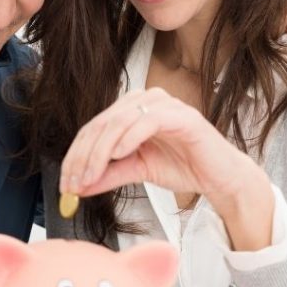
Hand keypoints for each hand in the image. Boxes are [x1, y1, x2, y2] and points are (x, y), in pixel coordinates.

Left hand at [58, 88, 273, 247]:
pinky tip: (118, 155)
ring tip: (91, 175)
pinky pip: (148, 121)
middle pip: (102, 123)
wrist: (220, 177)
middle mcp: (146, 100)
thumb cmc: (183, 167)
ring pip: (120, 120)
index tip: (66, 183)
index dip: (76, 155)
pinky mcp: (182, 116)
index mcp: (133, 109)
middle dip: (83, 155)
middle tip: (74, 182)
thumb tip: (77, 186)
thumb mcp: (136, 171)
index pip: (95, 127)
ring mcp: (165, 105)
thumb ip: (108, 174)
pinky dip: (129, 137)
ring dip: (100, 150)